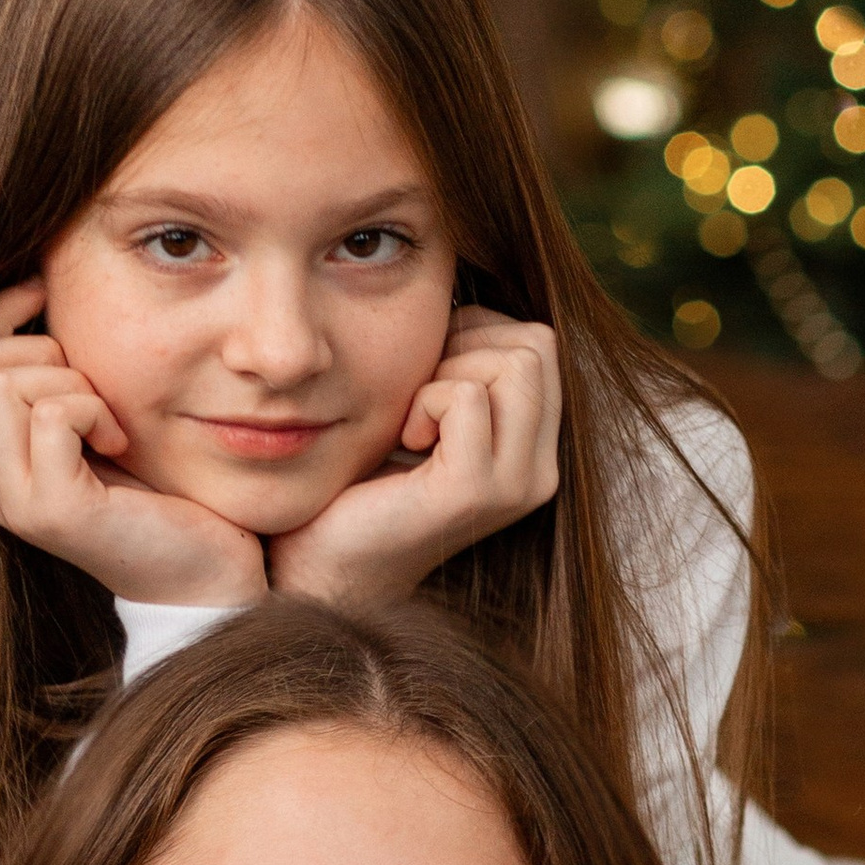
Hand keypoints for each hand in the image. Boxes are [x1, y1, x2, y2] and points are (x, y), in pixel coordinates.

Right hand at [0, 285, 265, 613]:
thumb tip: (36, 285)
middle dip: (42, 351)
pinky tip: (121, 442)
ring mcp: (16, 501)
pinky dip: (94, 409)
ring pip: (2, 382)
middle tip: (96, 391)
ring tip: (108, 420)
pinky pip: (53, 413)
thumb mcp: (98, 418)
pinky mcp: (54, 510)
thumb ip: (59, 375)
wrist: (206, 570)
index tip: (44, 288)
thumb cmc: (162, 489)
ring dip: (70, 381)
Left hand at [267, 311, 561, 608]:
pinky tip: (404, 440)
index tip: (431, 372)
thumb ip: (458, 365)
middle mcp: (539, 471)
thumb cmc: (361, 481)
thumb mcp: (424, 410)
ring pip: (515, 363)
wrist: (322, 565)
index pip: (541, 343)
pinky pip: (467, 398)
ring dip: (448, 373)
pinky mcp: (474, 492)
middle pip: (536, 345)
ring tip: (414, 421)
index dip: (479, 332)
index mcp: (534, 450)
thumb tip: (458, 299)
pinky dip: (426, 400)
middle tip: (420, 394)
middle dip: (467, 345)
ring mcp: (514, 485)